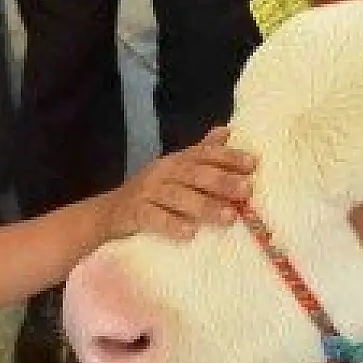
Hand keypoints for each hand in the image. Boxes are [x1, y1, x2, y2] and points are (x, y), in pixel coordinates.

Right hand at [102, 127, 256, 240]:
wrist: (109, 212)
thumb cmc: (153, 191)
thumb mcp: (176, 169)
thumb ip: (201, 152)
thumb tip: (227, 130)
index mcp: (176, 160)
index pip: (204, 154)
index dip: (228, 157)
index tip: (253, 164)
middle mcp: (163, 172)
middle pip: (194, 174)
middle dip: (222, 181)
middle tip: (247, 190)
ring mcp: (148, 192)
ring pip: (178, 197)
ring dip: (205, 205)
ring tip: (229, 216)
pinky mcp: (135, 213)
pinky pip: (154, 218)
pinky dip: (172, 224)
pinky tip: (190, 233)